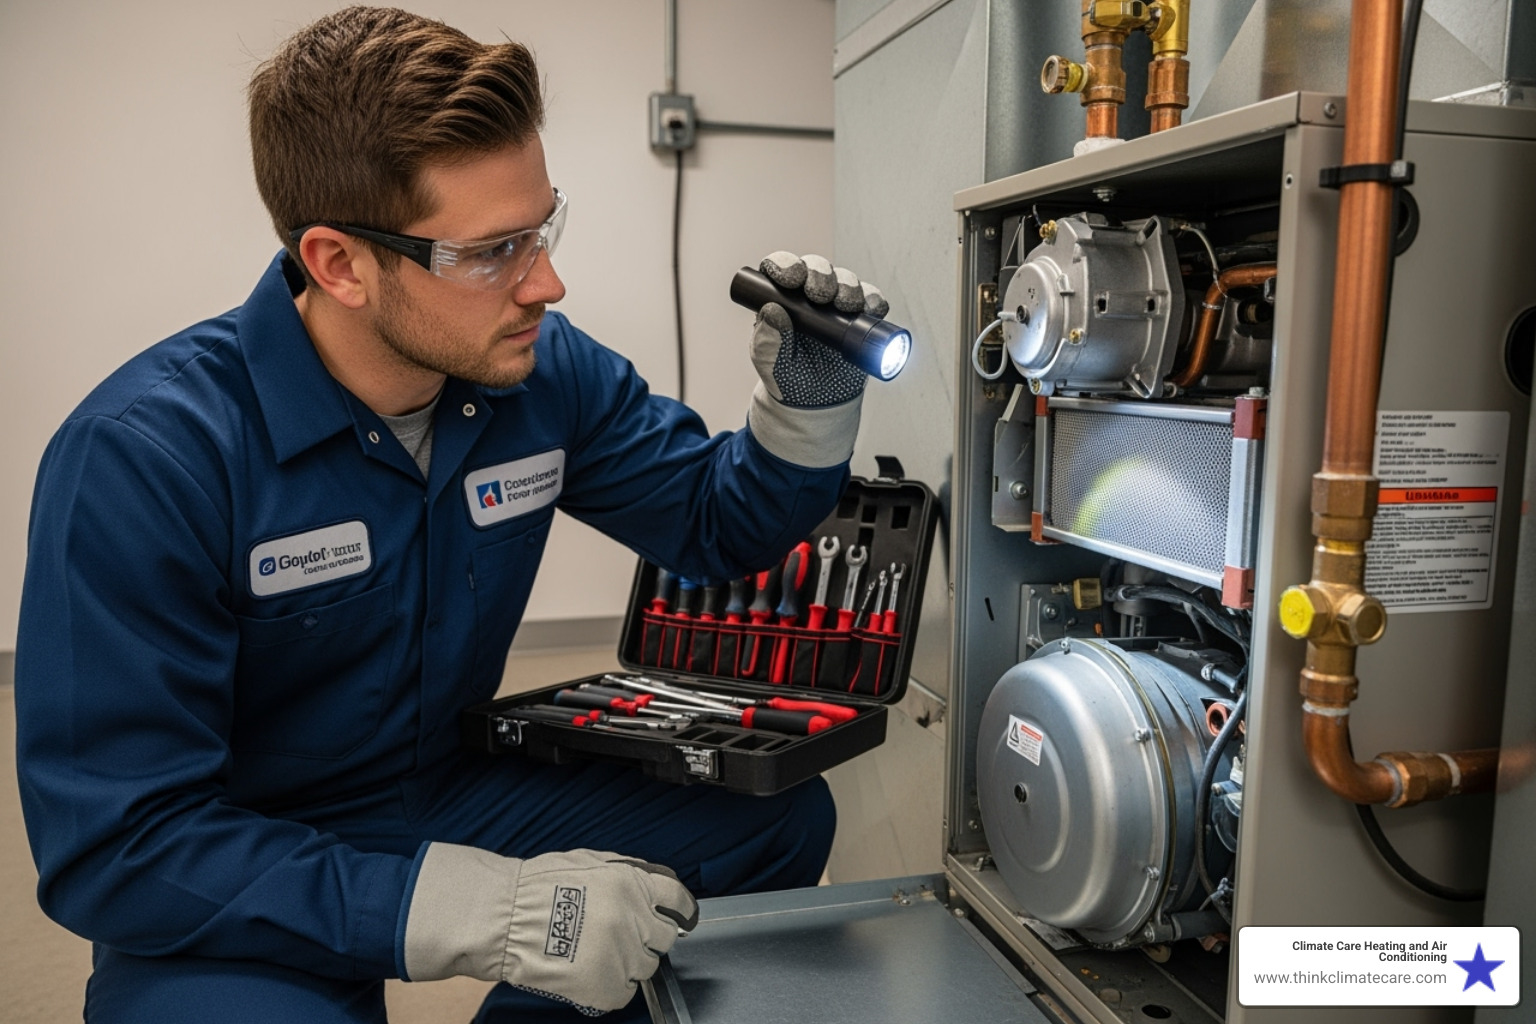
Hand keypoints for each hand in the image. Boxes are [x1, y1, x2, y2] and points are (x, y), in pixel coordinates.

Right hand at [403, 844, 698, 1013]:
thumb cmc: (538, 887)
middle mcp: (634, 918)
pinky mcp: (606, 988)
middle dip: (649, 936)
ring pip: (647, 967)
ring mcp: (622, 956)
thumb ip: (626, 873)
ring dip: (630, 963)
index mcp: (633, 884)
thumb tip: (652, 884)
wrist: (504, 919)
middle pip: (665, 936)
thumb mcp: (589, 861)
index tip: (682, 917)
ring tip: (598, 954)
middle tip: (624, 936)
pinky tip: (589, 973)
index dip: (682, 909)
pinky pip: (624, 993)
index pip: (678, 898)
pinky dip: (610, 987)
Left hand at [751, 252, 889, 408]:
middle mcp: (809, 295)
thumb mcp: (770, 363)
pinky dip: (873, 300)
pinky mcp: (861, 317)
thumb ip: (767, 340)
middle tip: (822, 295)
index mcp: (781, 298)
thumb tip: (772, 311)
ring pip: (845, 279)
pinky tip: (871, 308)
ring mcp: (837, 304)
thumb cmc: (788, 378)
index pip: (782, 268)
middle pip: (817, 268)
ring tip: (846, 305)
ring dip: (848, 286)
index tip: (792, 279)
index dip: (786, 265)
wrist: (817, 402)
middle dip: (821, 275)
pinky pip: (871, 300)